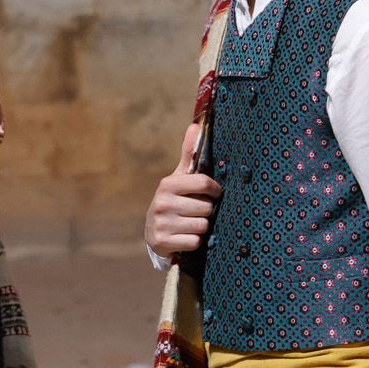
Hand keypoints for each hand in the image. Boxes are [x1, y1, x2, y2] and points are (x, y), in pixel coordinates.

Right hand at [144, 123, 222, 257]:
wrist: (153, 232)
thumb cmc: (174, 201)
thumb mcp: (178, 179)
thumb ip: (188, 154)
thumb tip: (195, 125)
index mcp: (168, 184)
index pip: (204, 183)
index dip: (214, 190)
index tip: (213, 194)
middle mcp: (162, 202)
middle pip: (206, 207)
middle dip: (205, 211)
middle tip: (195, 212)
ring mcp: (161, 223)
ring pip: (202, 226)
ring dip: (201, 227)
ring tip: (189, 224)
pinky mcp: (162, 242)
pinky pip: (195, 242)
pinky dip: (194, 242)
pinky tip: (184, 237)